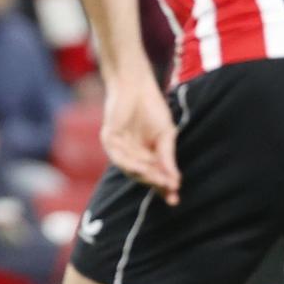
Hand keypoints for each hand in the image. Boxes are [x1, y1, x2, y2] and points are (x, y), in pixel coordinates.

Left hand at [100, 71, 180, 205]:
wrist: (136, 84)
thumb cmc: (152, 107)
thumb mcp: (166, 135)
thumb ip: (167, 156)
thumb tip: (175, 180)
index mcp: (145, 154)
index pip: (154, 175)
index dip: (164, 187)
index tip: (175, 199)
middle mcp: (130, 154)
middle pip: (143, 175)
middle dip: (156, 183)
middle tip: (170, 190)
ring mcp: (118, 147)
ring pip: (131, 169)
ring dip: (146, 176)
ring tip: (160, 182)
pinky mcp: (109, 138)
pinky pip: (118, 157)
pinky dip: (131, 164)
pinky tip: (143, 168)